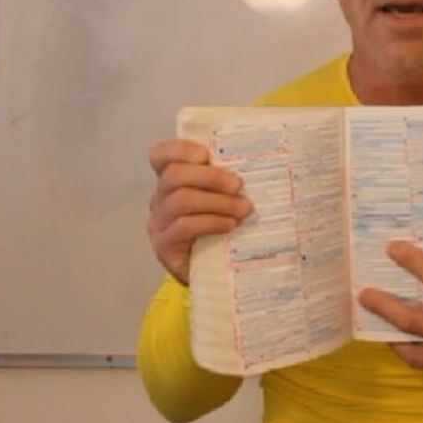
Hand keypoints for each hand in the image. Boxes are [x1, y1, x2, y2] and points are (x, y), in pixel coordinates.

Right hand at [145, 139, 252, 285]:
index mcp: (173, 180)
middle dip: (210, 177)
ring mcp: (159, 222)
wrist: (215, 273)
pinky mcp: (164, 245)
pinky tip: (230, 225)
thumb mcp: (225, 199)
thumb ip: (230, 180)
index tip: (206, 154)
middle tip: (238, 185)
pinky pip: (184, 226)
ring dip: (217, 202)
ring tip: (243, 209)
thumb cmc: (223, 228)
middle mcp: (160, 198)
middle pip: (174, 175)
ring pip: (181, 200)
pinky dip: (211, 222)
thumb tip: (264, 159)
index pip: (161, 155)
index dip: (180, 149)